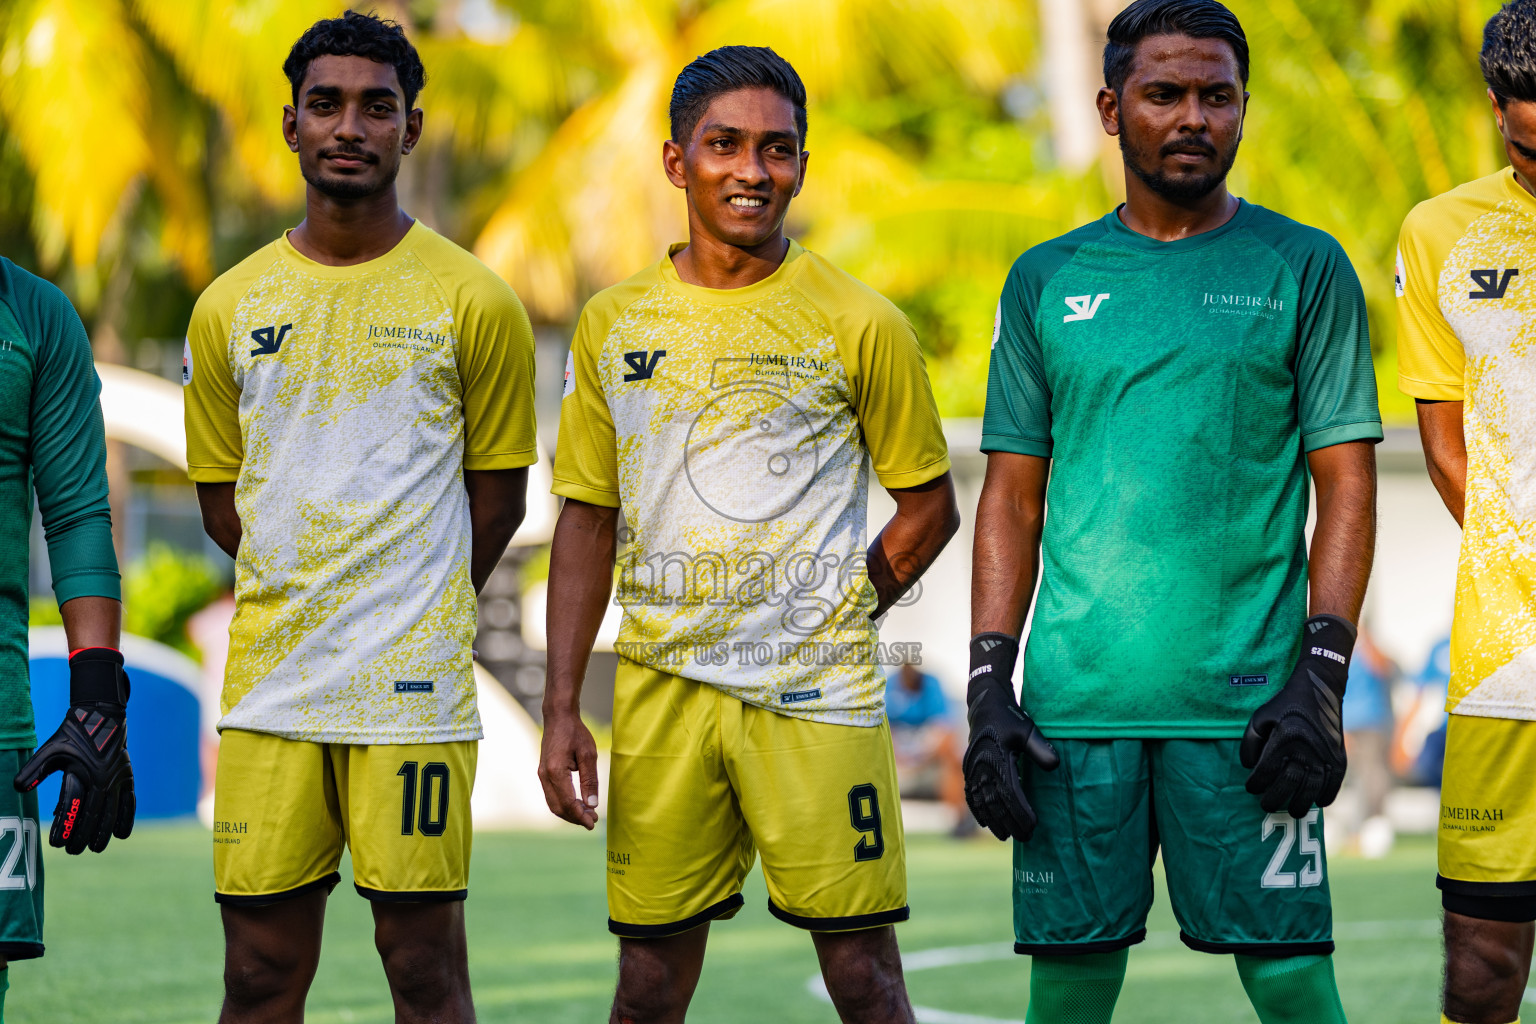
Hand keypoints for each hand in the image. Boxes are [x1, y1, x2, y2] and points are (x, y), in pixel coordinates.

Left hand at [15, 648, 134, 853]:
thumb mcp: (50, 750)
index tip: (56, 844)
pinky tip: (122, 835)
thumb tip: (18, 788)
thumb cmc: (72, 734)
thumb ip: (34, 769)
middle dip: (83, 837)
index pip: (73, 807)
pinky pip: (130, 803)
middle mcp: (104, 779)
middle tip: (73, 852)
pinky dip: (127, 819)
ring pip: (113, 813)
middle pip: (95, 815)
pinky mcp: (128, 778)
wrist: (102, 716)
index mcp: (85, 773)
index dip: (64, 828)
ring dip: (105, 833)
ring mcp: (118, 779)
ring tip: (95, 848)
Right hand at [537, 708, 599, 829]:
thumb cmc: (575, 733)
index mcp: (555, 771)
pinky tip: (578, 804)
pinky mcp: (543, 774)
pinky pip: (552, 796)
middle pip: (558, 808)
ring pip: (553, 804)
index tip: (593, 823)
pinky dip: (564, 804)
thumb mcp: (588, 754)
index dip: (580, 816)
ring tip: (587, 814)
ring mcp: (542, 775)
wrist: (558, 717)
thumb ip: (590, 780)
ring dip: (569, 813)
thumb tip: (591, 804)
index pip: (567, 802)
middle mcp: (544, 776)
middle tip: (593, 821)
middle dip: (575, 818)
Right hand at [962, 633, 1058, 840]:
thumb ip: (1040, 747)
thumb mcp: (1027, 728)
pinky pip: (971, 794)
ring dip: (993, 820)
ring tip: (1005, 836)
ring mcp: (973, 768)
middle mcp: (982, 766)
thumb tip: (1054, 767)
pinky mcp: (969, 768)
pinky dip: (977, 810)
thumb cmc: (1008, 716)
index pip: (1010, 793)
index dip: (1021, 812)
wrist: (984, 702)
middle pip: (995, 802)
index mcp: (997, 758)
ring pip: (982, 801)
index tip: (1033, 826)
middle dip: (1009, 822)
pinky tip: (984, 822)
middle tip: (1024, 838)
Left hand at [1241, 615, 1353, 817]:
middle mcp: (1306, 749)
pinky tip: (1318, 802)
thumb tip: (1249, 767)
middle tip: (1266, 806)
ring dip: (1301, 803)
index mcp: (1284, 739)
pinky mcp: (1339, 756)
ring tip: (1292, 812)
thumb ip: (1250, 742)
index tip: (1250, 788)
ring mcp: (1325, 754)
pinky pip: (1334, 783)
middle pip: (1288, 784)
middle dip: (1274, 798)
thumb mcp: (1260, 716)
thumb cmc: (1285, 704)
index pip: (1266, 771)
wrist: (1320, 688)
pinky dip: (1326, 795)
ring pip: (1312, 788)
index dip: (1256, 784)